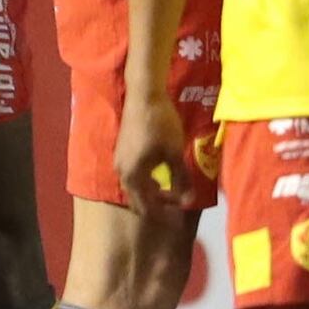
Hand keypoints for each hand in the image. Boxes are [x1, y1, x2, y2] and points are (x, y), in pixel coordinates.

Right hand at [117, 88, 204, 217]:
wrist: (144, 95)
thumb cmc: (161, 125)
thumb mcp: (175, 154)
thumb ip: (181, 180)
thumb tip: (189, 202)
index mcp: (133, 177)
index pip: (146, 207)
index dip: (164, 212)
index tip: (180, 212)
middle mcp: (121, 172)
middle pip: (137, 199)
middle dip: (156, 204)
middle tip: (177, 202)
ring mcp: (118, 161)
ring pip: (134, 187)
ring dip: (150, 191)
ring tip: (169, 189)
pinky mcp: (121, 151)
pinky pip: (131, 175)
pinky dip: (144, 180)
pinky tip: (158, 173)